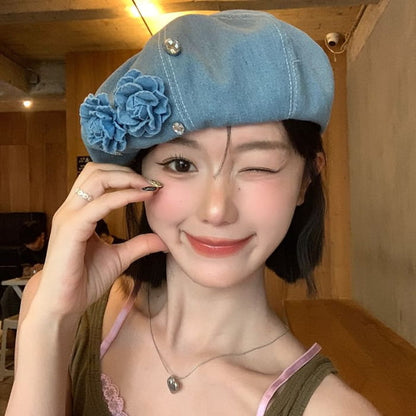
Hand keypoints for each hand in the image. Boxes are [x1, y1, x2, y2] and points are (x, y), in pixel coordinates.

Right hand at [34, 162, 166, 316]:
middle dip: (125, 171)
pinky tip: (141, 197)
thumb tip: (163, 240)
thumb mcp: (119, 257)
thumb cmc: (85, 279)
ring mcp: (69, 217)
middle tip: (150, 180)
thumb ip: (138, 245)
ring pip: (95, 179)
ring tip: (147, 185)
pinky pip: (99, 204)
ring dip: (125, 178)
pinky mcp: (71, 229)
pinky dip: (123, 197)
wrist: (64, 304)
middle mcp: (71, 209)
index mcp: (79, 212)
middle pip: (96, 171)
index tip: (151, 184)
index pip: (99, 178)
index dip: (125, 176)